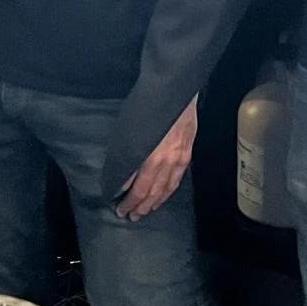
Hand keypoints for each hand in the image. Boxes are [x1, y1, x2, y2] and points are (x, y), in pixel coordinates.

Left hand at [116, 98, 197, 220]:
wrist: (174, 90)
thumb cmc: (147, 106)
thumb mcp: (128, 132)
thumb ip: (127, 158)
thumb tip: (122, 180)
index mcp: (152, 158)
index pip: (139, 188)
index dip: (129, 201)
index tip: (119, 208)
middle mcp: (167, 162)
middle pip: (153, 192)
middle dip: (140, 206)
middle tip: (130, 216)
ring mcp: (179, 158)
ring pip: (166, 188)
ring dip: (154, 202)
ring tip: (145, 211)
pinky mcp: (187, 152)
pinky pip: (177, 178)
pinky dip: (168, 191)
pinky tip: (163, 196)